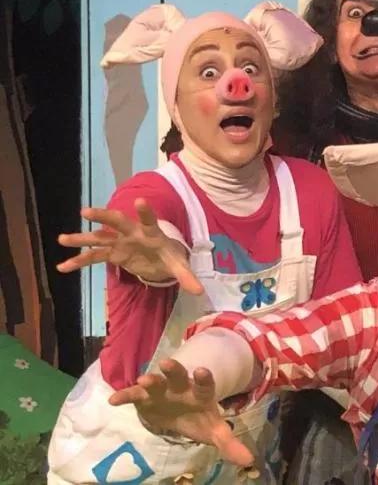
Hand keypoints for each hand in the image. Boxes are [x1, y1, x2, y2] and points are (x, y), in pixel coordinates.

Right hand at [57, 198, 202, 293]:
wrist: (160, 258)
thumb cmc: (169, 256)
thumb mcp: (179, 266)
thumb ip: (187, 276)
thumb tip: (200, 291)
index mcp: (152, 232)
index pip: (150, 220)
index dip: (145, 212)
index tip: (140, 201)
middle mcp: (133, 233)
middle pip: (117, 222)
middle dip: (103, 217)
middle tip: (85, 212)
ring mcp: (120, 242)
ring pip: (99, 238)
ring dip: (81, 238)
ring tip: (62, 239)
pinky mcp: (112, 254)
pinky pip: (93, 257)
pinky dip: (79, 261)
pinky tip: (62, 267)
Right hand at [110, 358, 254, 467]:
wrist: (179, 413)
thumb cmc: (198, 418)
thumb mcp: (213, 431)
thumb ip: (228, 443)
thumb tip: (248, 460)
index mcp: (201, 393)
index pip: (205, 384)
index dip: (204, 378)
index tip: (202, 371)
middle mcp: (181, 387)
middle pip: (178, 376)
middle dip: (174, 370)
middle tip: (167, 363)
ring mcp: (162, 390)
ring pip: (156, 382)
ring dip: (150, 380)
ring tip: (142, 380)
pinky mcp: (144, 398)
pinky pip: (134, 395)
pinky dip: (125, 396)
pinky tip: (114, 400)